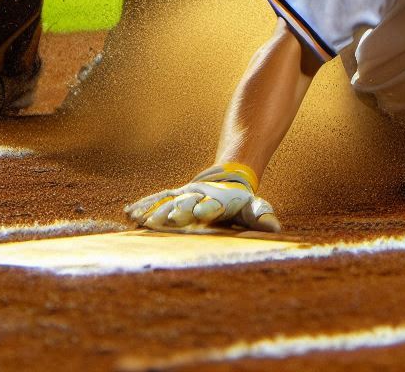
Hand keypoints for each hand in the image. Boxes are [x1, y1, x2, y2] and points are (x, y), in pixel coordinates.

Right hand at [126, 163, 281, 232]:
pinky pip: (156, 200)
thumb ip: (260, 216)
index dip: (207, 207)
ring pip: (167, 202)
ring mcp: (184, 195)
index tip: (201, 212)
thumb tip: (275, 226)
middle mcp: (199, 196)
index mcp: (219, 202)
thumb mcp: (252, 209)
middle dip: (177, 210)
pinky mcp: (173, 196)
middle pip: (186, 203)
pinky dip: (143, 206)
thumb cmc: (241, 202)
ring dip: (154, 211)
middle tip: (166, 219)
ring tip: (139, 220)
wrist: (227, 178)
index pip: (213, 204)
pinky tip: (129, 214)